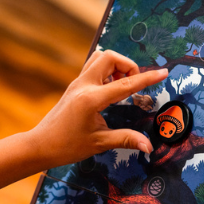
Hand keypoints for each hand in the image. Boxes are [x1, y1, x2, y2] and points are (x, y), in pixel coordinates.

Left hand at [28, 50, 167, 167]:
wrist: (41, 145)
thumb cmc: (67, 145)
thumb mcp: (99, 143)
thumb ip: (126, 139)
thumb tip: (148, 146)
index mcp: (91, 99)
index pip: (126, 84)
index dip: (147, 78)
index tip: (163, 72)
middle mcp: (84, 85)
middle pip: (110, 57)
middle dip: (128, 66)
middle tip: (133, 86)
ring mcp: (78, 83)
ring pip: (100, 58)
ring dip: (116, 66)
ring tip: (122, 87)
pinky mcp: (75, 86)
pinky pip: (93, 67)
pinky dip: (107, 71)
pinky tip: (110, 90)